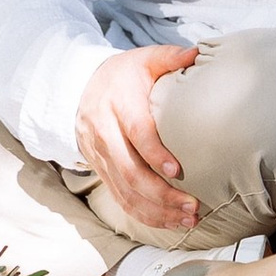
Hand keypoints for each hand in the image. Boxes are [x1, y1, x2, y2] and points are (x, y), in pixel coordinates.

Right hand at [74, 42, 199, 235]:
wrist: (80, 88)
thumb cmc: (121, 75)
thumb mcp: (142, 58)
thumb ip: (168, 56)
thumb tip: (196, 53)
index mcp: (117, 105)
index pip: (136, 132)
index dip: (154, 153)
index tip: (177, 169)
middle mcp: (105, 134)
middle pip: (130, 171)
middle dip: (161, 193)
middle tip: (192, 205)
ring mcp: (100, 157)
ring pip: (125, 192)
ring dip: (156, 211)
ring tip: (187, 219)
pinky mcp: (101, 171)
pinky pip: (120, 199)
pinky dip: (144, 215)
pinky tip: (168, 222)